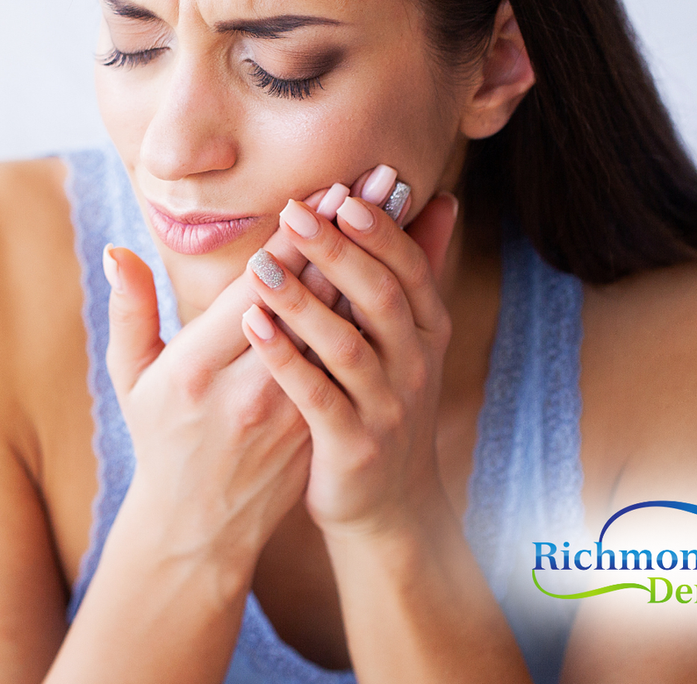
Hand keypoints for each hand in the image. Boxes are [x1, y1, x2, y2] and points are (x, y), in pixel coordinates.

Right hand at [99, 170, 387, 566]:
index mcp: (197, 369)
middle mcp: (250, 388)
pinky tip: (396, 271)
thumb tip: (119, 251)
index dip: (296, 238)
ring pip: (340, 324)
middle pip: (310, 297)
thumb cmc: (159, 439)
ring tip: (402, 213)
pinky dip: (372, 309)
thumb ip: (128, 311)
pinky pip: (349, 355)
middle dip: (348, 233)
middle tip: (384, 179)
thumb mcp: (130, 378)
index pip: (257, 288)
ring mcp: (289, 409)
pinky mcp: (316, 422)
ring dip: (372, 264)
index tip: (328, 188)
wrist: (200, 527)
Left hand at [240, 188, 459, 538]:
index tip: (342, 192)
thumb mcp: (412, 339)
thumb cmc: (385, 401)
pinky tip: (253, 325)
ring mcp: (387, 409)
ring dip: (304, 302)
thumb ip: (420, 270)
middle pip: (381, 298)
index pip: (410, 269)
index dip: (379, 231)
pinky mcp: (353, 447)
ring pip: (347, 346)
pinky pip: (317, 397)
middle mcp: (415, 366)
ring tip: (260, 265)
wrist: (388, 505)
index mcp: (426, 332)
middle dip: (339, 252)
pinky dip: (286, 359)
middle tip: (294, 211)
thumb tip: (443, 198)